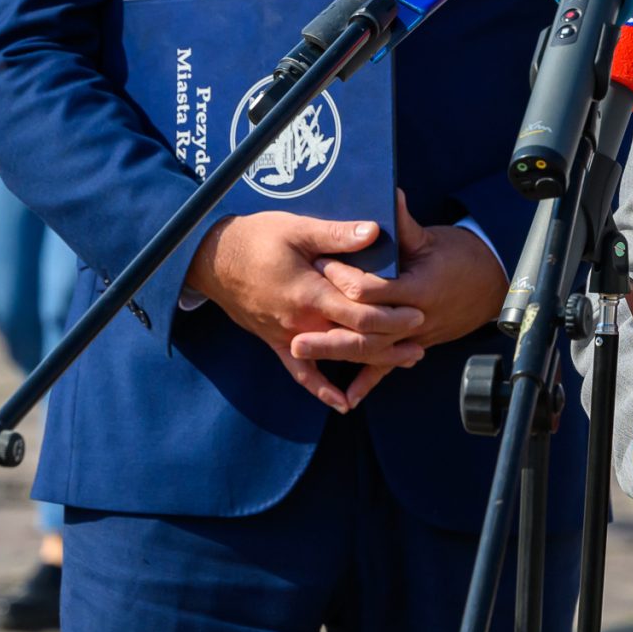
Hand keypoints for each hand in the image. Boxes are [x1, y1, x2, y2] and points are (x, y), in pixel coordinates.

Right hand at [185, 210, 425, 412]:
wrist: (211, 261)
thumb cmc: (255, 238)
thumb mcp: (296, 228)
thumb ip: (336, 234)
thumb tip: (373, 231)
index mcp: (310, 294)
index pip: (360, 313)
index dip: (391, 316)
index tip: (418, 313)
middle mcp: (302, 322)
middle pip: (355, 340)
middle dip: (391, 341)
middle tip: (421, 340)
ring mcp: (288, 337)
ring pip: (337, 356)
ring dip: (372, 361)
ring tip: (405, 360)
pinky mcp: (276, 343)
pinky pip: (302, 373)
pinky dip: (322, 389)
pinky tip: (344, 403)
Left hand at [300, 191, 506, 398]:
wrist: (491, 287)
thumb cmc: (461, 259)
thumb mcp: (432, 238)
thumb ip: (405, 223)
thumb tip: (389, 195)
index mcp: (418, 289)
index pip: (374, 289)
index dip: (345, 277)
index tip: (320, 263)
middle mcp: (415, 318)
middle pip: (366, 330)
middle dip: (330, 332)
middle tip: (294, 331)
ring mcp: (414, 337)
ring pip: (372, 352)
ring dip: (336, 353)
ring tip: (299, 351)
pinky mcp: (413, 345)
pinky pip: (388, 367)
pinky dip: (368, 382)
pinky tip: (346, 398)